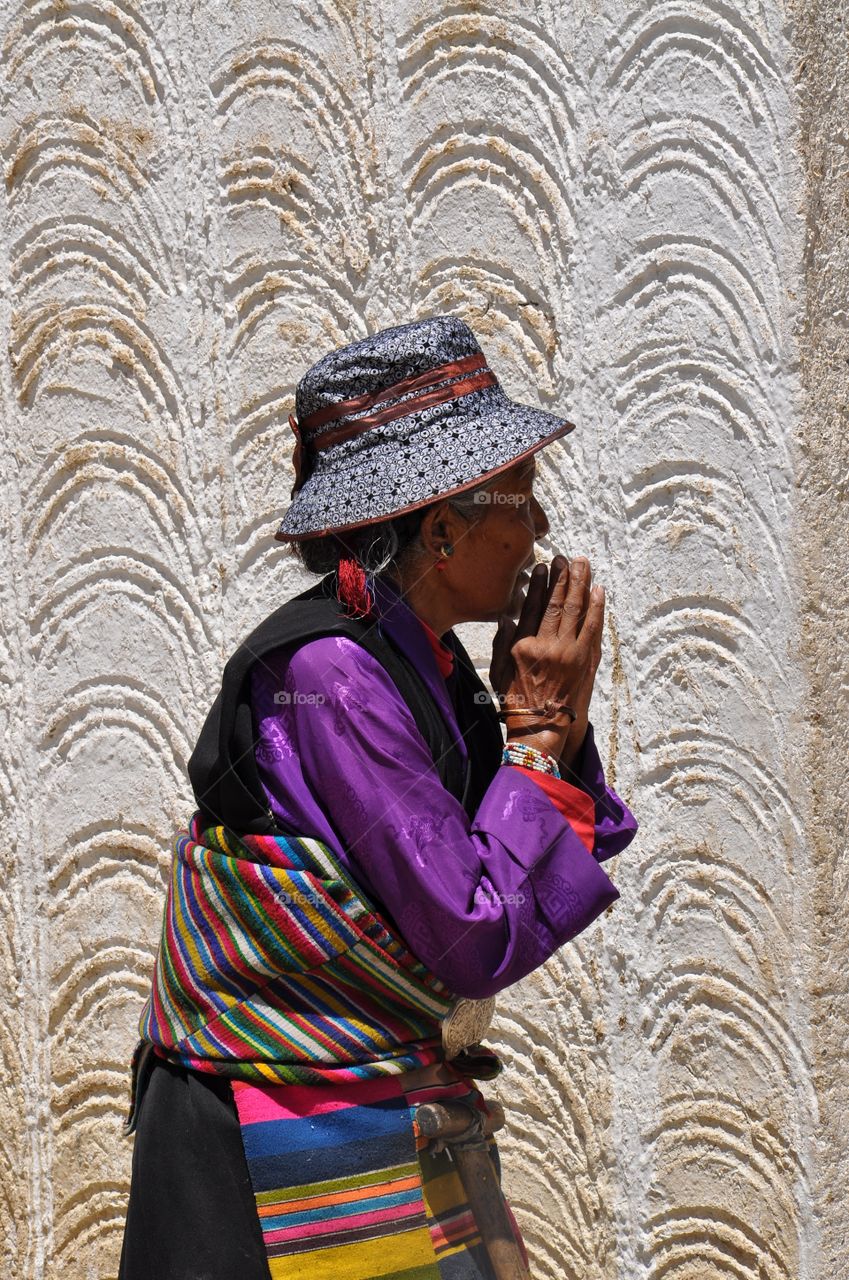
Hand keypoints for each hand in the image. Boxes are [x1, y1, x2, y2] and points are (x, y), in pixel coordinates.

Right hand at [490, 554, 604, 768]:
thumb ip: (501, 641)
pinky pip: (594, 628)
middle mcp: (548, 646)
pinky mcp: (586, 662)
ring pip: (578, 611)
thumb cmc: (515, 701)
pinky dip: (597, 608)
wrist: (541, 728)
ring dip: (582, 585)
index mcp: (523, 646)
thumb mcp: (498, 671)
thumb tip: (507, 615)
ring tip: (584, 565)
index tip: (543, 566)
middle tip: (568, 558)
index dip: (540, 584)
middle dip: (563, 577)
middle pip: (558, 603)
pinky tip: (599, 591)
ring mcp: (570, 653)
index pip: (533, 606)